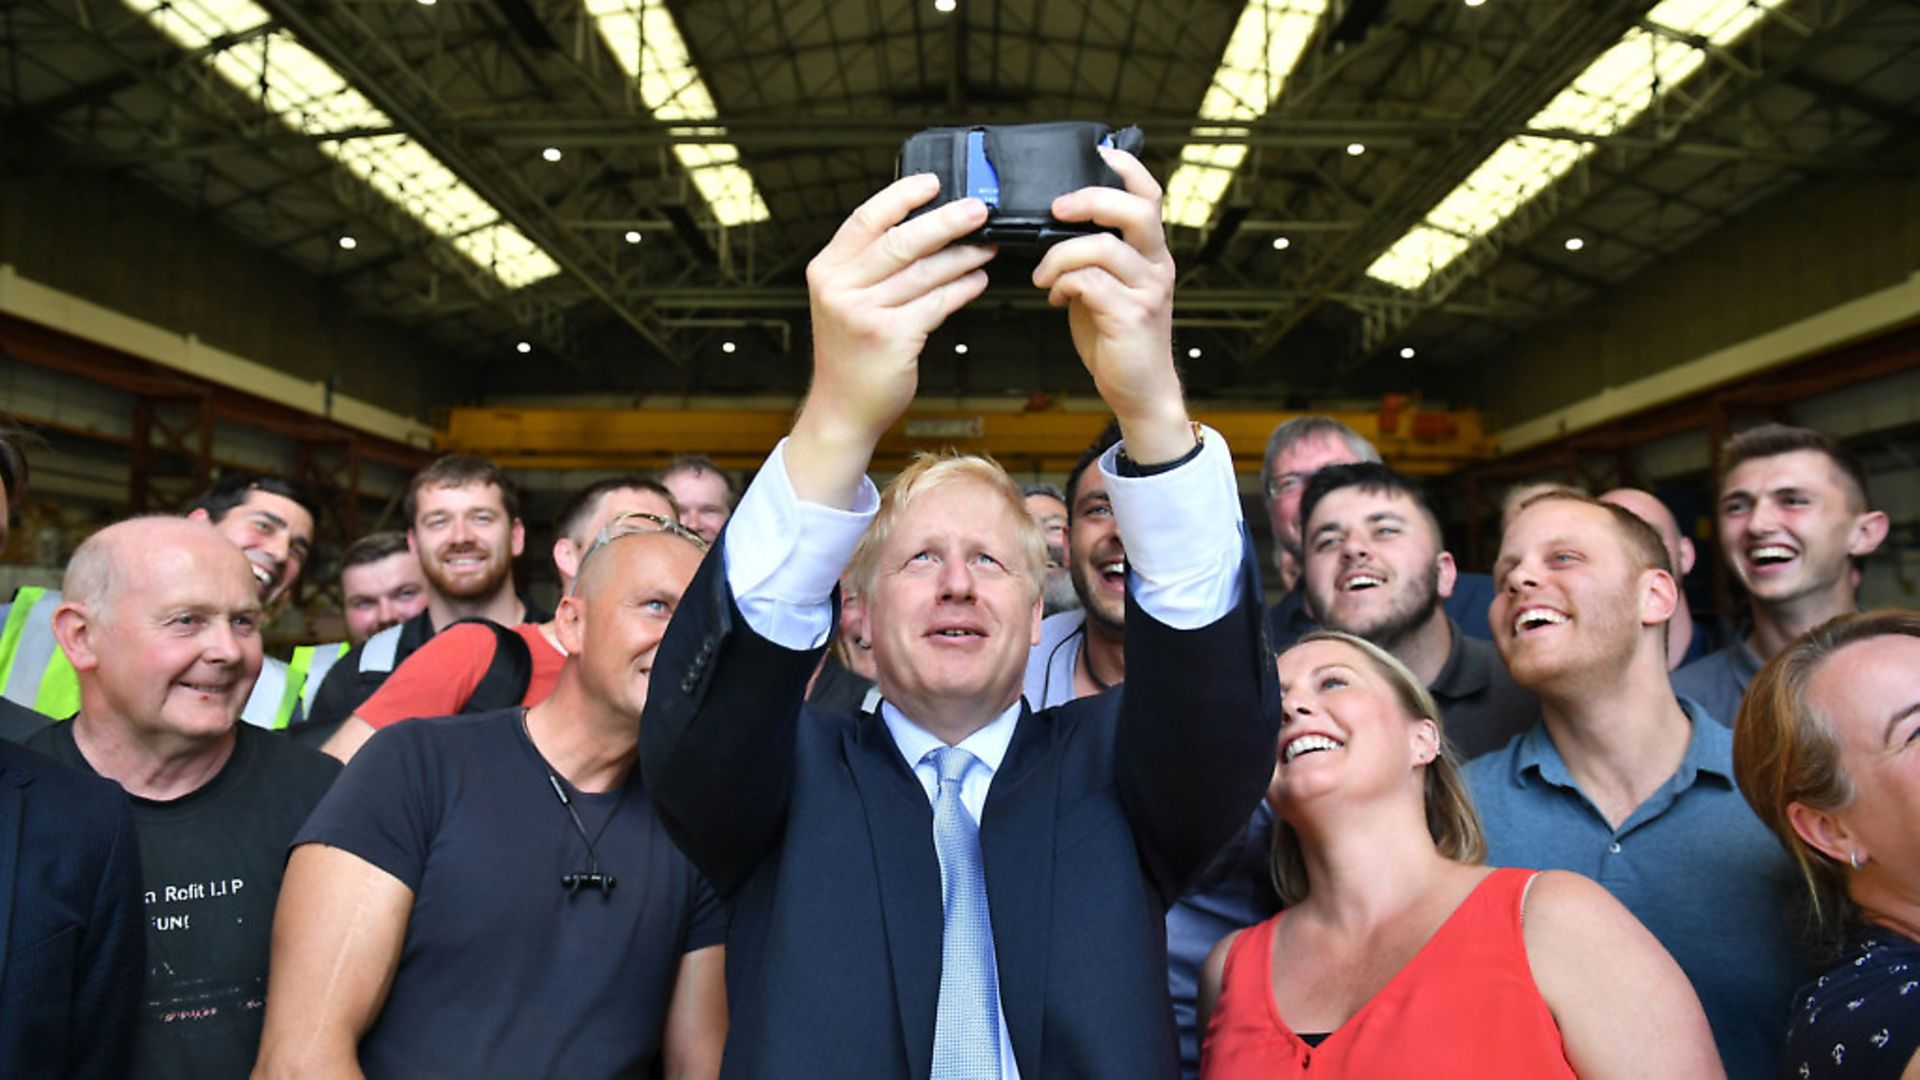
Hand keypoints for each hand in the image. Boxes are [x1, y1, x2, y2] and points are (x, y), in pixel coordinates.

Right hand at [789, 176, 994, 505]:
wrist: (842, 409)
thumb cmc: (850, 355)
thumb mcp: (844, 301)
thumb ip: (869, 267)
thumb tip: (923, 227)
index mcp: (827, 270)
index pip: (866, 219)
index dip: (902, 196)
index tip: (934, 183)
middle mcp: (841, 289)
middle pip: (902, 241)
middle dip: (947, 221)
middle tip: (978, 211)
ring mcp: (864, 314)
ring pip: (925, 273)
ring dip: (963, 257)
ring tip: (987, 248)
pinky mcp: (892, 338)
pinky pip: (937, 303)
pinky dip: (962, 289)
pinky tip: (977, 281)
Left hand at [1032, 148, 1192, 463]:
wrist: (1140, 391)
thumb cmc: (1118, 339)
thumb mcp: (1107, 288)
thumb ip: (1092, 257)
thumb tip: (1052, 228)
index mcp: (1152, 252)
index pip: (1149, 195)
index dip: (1125, 168)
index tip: (1097, 152)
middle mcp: (1158, 265)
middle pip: (1136, 209)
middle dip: (1091, 199)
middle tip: (1056, 209)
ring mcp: (1148, 289)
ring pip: (1102, 247)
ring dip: (1060, 256)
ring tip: (1044, 277)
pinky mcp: (1132, 315)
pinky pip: (1089, 282)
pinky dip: (1063, 284)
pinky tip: (1055, 298)